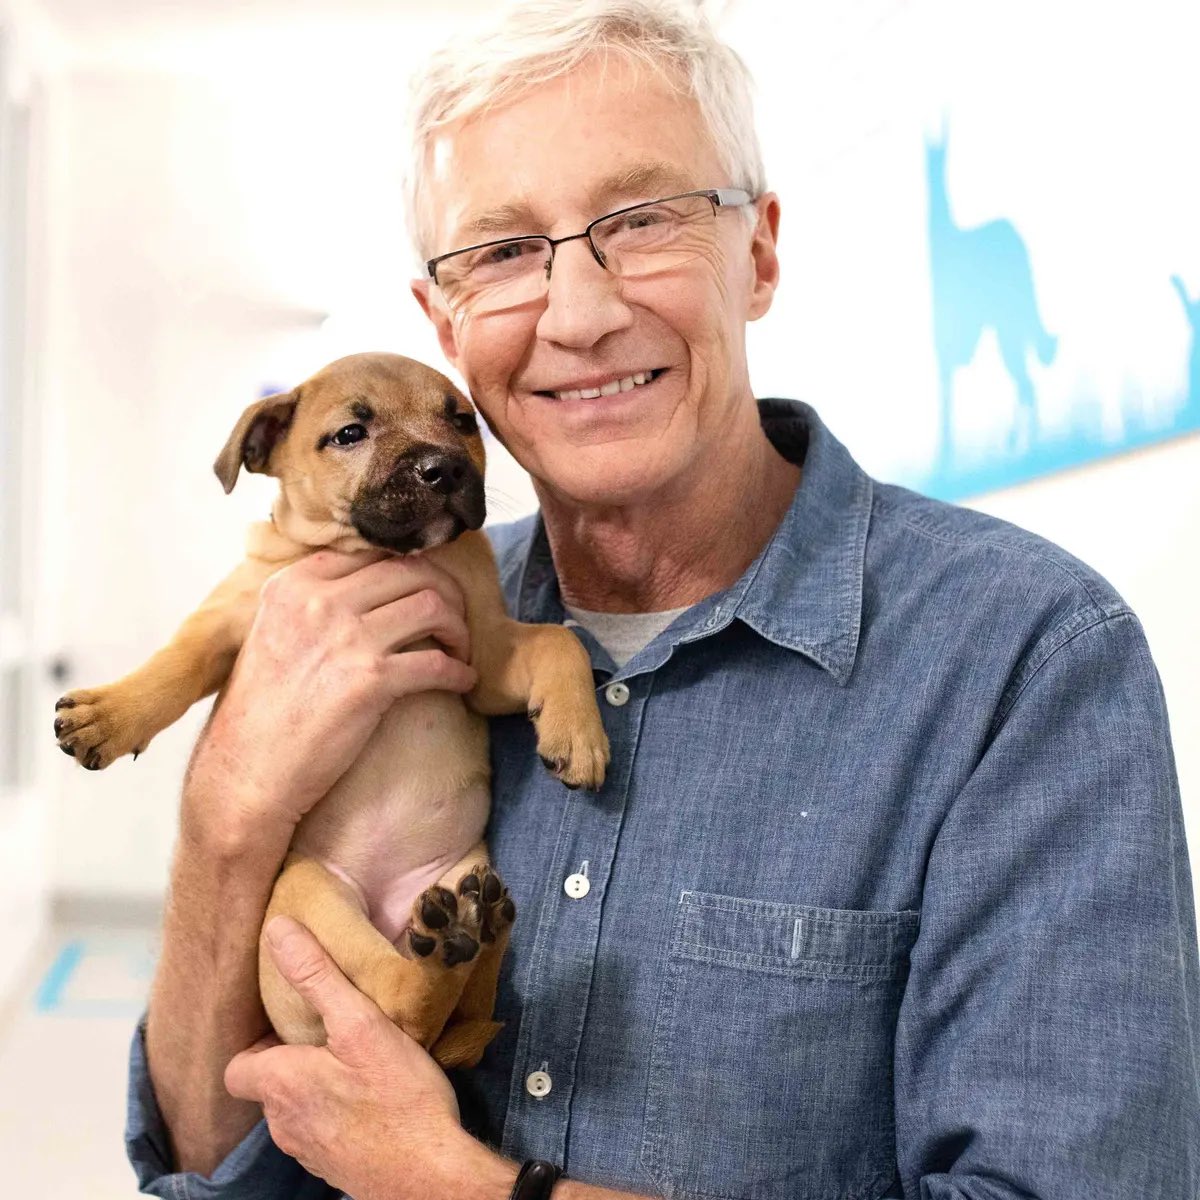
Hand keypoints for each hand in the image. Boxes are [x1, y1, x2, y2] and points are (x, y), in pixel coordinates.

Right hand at [184, 549, 477, 847]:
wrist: (247, 771)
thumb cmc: (263, 711)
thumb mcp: (275, 633)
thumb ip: (314, 603)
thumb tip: (371, 586)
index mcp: (294, 584)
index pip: (374, 552)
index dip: (412, 570)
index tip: (427, 591)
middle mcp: (319, 600)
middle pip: (411, 570)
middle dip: (446, 593)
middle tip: (455, 619)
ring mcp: (346, 637)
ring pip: (432, 606)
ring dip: (458, 628)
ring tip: (459, 650)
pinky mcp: (370, 680)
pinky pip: (437, 662)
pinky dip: (459, 672)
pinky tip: (461, 682)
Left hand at [224, 916, 491, 1199]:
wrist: (430, 1176)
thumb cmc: (396, 1097)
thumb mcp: (360, 1023)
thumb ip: (316, 976)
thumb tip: (277, 930)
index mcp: (279, 1085)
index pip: (236, 1067)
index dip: (258, 1044)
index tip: (294, 1024)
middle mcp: (283, 1124)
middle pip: (270, 1085)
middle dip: (294, 1060)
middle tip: (335, 1033)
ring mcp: (309, 1153)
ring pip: (297, 1110)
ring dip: (318, 1087)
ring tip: (359, 1063)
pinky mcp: (336, 1169)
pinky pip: (324, 1132)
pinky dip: (339, 1114)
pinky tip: (375, 1100)